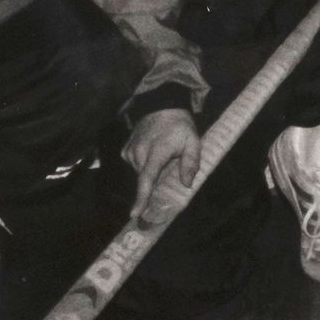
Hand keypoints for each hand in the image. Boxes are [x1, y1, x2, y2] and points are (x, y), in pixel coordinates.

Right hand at [123, 109, 202, 225]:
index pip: (147, 178)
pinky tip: (153, 153)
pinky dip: (143, 164)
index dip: (141, 197)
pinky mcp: (126, 149)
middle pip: (145, 179)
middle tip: (168, 172)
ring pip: (140, 172)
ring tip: (163, 157)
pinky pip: (134, 164)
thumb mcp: (193, 141)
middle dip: (155, 184)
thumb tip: (186, 184)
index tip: (135, 214)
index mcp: (156, 151)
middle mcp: (139, 151)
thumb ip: (191, 162)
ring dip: (151, 172)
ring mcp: (131, 150)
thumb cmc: (180, 125)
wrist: (163, 105)